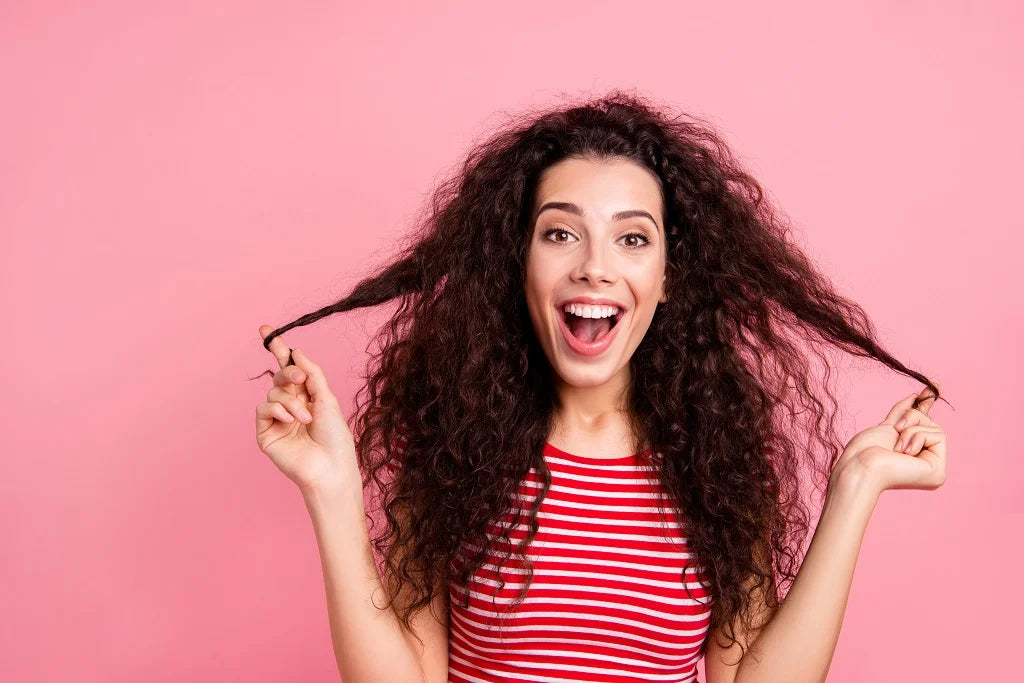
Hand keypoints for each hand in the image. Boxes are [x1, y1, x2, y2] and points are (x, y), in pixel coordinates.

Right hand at [255, 325, 357, 493]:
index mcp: (307, 396)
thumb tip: (296, 352)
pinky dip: (277, 410)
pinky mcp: (265, 433)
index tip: (266, 329)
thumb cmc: (335, 437)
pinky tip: (291, 421)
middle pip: (278, 376)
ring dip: (290, 402)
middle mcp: (290, 405)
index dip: (278, 349)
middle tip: (299, 379)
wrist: (330, 467)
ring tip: (305, 418)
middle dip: (287, 372)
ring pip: (272, 393)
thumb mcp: (327, 398)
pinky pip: (263, 409)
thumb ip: (311, 374)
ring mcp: (276, 419)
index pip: (288, 368)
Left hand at [834, 387, 946, 494]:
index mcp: (912, 456)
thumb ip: (904, 414)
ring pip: (935, 428)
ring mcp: (933, 469)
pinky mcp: (938, 471)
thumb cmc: (866, 450)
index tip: (934, 384)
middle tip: (896, 429)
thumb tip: (916, 396)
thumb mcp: (887, 425)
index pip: (923, 426)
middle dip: (911, 418)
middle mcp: (925, 464)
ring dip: (911, 430)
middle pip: (930, 423)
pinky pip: (938, 436)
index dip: (927, 405)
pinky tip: (904, 452)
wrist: (861, 465)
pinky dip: (917, 436)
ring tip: (896, 447)